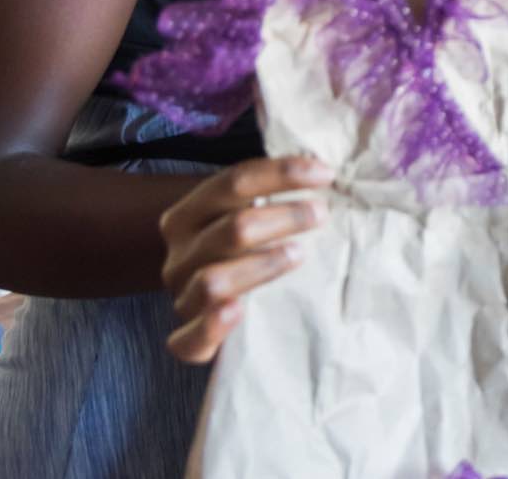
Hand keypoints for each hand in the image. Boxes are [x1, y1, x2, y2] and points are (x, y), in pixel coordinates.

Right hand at [159, 155, 331, 362]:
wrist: (208, 301)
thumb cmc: (244, 249)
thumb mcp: (250, 214)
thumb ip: (273, 193)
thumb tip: (326, 168)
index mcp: (188, 215)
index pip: (233, 183)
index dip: (281, 173)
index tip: (325, 172)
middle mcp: (180, 255)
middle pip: (231, 229)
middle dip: (283, 217)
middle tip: (322, 214)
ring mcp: (182, 297)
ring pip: (214, 280)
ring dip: (261, 265)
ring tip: (299, 254)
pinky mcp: (189, 340)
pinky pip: (187, 339)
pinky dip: (211, 326)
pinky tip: (237, 311)